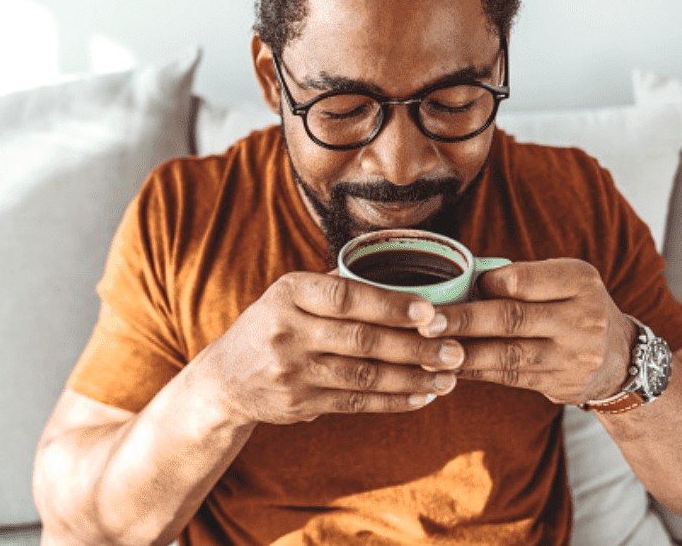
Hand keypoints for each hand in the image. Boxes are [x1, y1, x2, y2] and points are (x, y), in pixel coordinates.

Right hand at [196, 272, 463, 424]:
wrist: (226, 378)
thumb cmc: (273, 325)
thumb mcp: (289, 295)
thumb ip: (336, 288)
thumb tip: (407, 279)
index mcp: (289, 292)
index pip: (345, 297)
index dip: (390, 305)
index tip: (431, 311)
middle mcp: (287, 331)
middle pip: (361, 340)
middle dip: (414, 347)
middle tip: (456, 350)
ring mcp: (292, 371)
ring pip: (363, 376)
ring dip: (412, 378)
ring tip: (448, 377)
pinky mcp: (299, 404)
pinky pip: (355, 403)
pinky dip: (392, 401)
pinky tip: (421, 396)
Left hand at [417, 259, 636, 404]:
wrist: (620, 359)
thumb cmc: (573, 307)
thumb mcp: (563, 282)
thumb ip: (521, 279)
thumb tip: (458, 281)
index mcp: (578, 281)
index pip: (523, 281)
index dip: (486, 285)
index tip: (457, 287)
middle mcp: (580, 318)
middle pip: (511, 318)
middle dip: (463, 320)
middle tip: (425, 322)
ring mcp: (572, 356)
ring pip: (507, 354)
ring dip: (462, 352)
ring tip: (427, 349)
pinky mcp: (559, 384)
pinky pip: (508, 377)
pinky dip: (474, 371)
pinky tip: (447, 367)